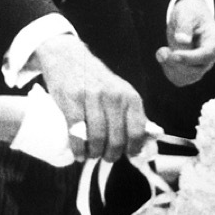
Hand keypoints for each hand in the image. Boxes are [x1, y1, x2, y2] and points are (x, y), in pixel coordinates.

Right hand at [31, 35, 147, 162]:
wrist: (68, 57)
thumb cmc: (96, 80)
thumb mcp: (119, 91)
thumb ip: (132, 115)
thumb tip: (145, 145)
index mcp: (129, 95)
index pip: (137, 131)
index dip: (133, 148)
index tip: (127, 155)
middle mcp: (113, 96)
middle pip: (117, 139)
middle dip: (111, 155)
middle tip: (105, 157)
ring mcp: (92, 97)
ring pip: (97, 138)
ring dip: (94, 154)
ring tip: (91, 155)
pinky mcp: (71, 100)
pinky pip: (77, 133)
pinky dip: (78, 149)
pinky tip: (78, 153)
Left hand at [158, 0, 214, 86]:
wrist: (188, 17)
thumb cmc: (189, 13)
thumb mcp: (186, 14)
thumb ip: (184, 26)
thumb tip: (182, 40)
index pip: (208, 55)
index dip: (191, 58)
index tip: (174, 54)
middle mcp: (211, 55)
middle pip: (197, 70)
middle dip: (176, 63)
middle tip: (161, 50)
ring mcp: (202, 64)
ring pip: (188, 77)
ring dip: (170, 68)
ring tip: (161, 51)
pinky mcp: (192, 70)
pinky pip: (181, 79)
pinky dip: (169, 71)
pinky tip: (163, 57)